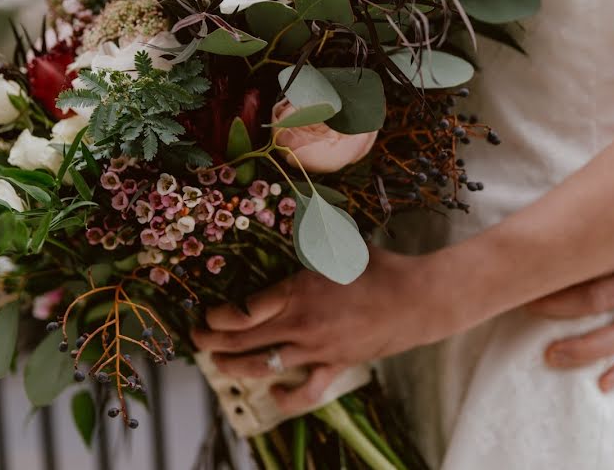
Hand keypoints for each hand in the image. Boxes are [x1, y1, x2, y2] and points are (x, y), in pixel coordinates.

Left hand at [191, 247, 436, 412]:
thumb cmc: (381, 267)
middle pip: (243, 342)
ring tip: (218, 366)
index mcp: (298, 291)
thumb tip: (301, 216)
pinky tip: (273, 394)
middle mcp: (300, 324)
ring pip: (264, 366)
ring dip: (234, 368)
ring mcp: (316, 350)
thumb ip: (314, 237)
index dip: (218, 318)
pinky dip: (285, 397)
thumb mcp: (342, 245)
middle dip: (212, 343)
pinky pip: (304, 392)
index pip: (243, 312)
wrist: (416, 299)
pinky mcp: (335, 366)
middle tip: (196, 341)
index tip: (209, 316)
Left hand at [526, 205, 613, 391]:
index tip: (523, 278)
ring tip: (554, 355)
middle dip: (558, 308)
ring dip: (588, 348)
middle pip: (600, 297)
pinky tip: (605, 383)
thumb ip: (591, 214)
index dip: (554, 271)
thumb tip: (540, 226)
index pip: (590, 259)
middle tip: (526, 308)